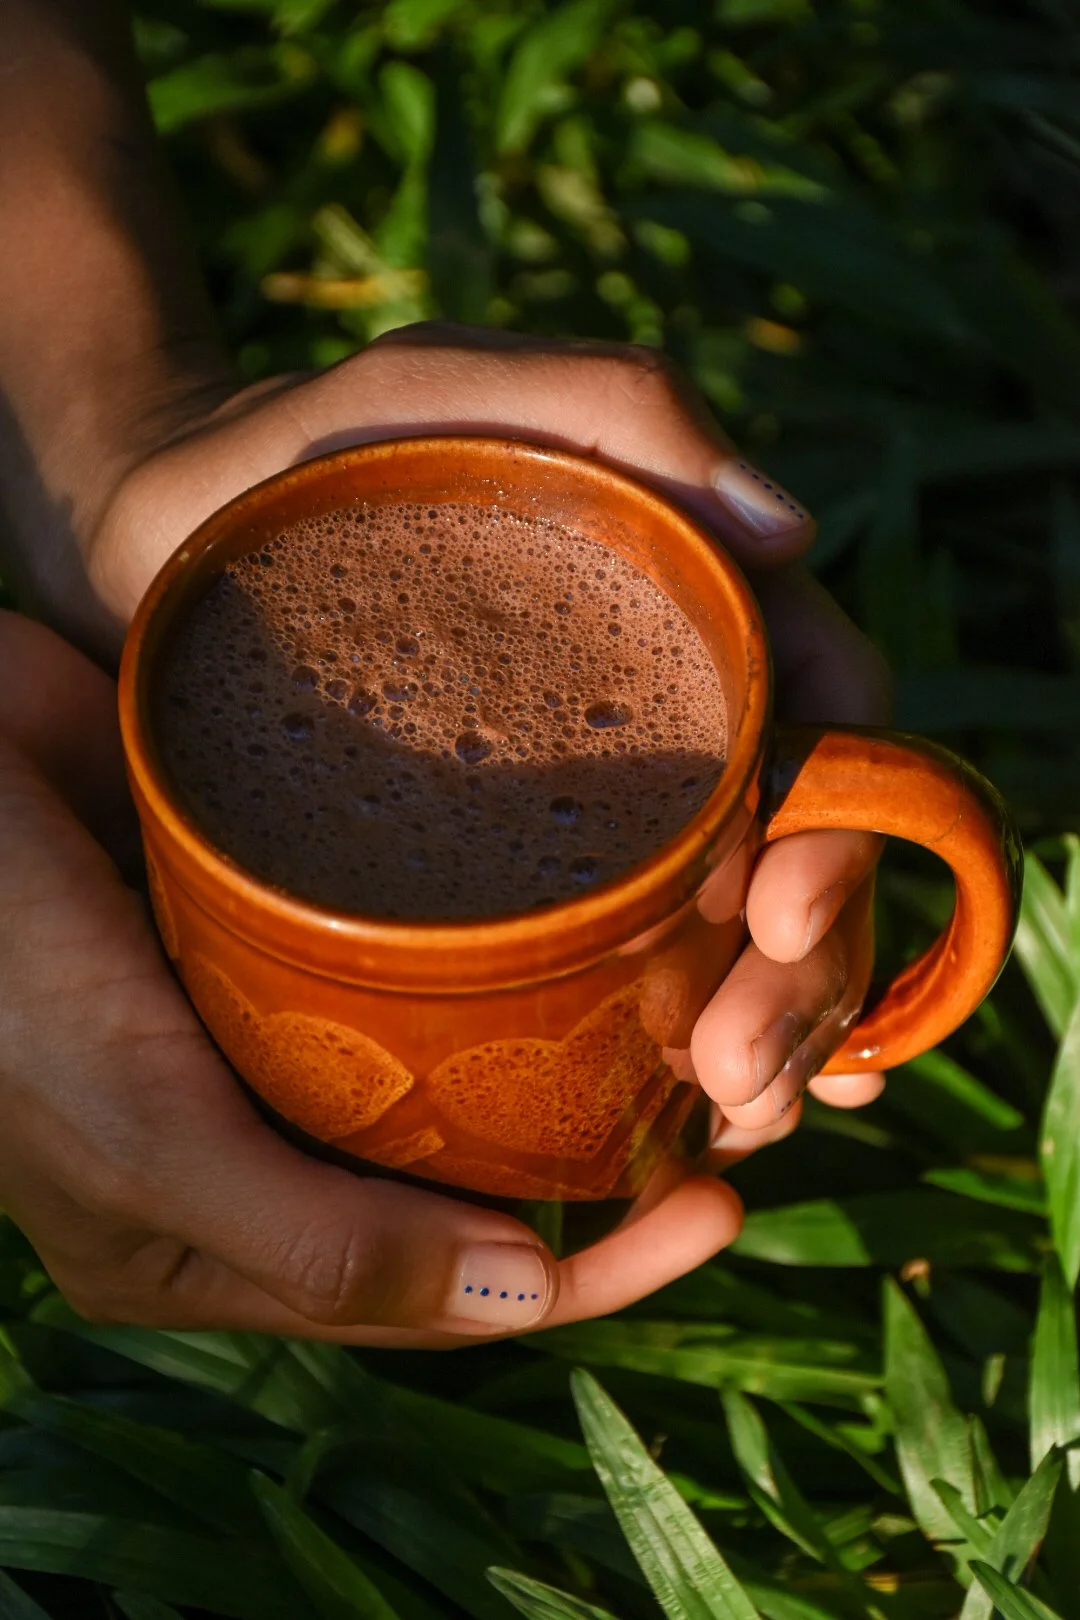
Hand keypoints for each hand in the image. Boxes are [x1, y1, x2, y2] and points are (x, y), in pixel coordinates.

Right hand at [0, 610, 740, 1344]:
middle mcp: (265, 1128)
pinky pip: (428, 933)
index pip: (434, 1284)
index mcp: (225, 1229)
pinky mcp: (295, 900)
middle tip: (738, 1092)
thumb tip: (520, 1300)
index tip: (713, 1207)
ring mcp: (282, 1011)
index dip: (585, 1270)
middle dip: (600, 1151)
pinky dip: (516, 928)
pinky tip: (602, 889)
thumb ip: (312, 1236)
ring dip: (577, 1033)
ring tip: (702, 988)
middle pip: (464, 1169)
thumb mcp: (137, 1136)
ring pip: (458, 1048)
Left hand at [91, 323, 890, 1147]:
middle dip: (807, 976)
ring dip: (763, 1039)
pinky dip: (674, 1048)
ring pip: (734, 939)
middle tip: (742, 1073)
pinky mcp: (514, 879)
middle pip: (799, 861)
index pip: (834, 724)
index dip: (848, 826)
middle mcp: (667, 724)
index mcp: (690, 615)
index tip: (784, 914)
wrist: (157, 539)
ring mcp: (597, 810)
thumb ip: (617, 407)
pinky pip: (629, 970)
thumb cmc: (297, 454)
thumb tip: (791, 528)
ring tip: (722, 1119)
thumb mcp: (448, 390)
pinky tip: (676, 1120)